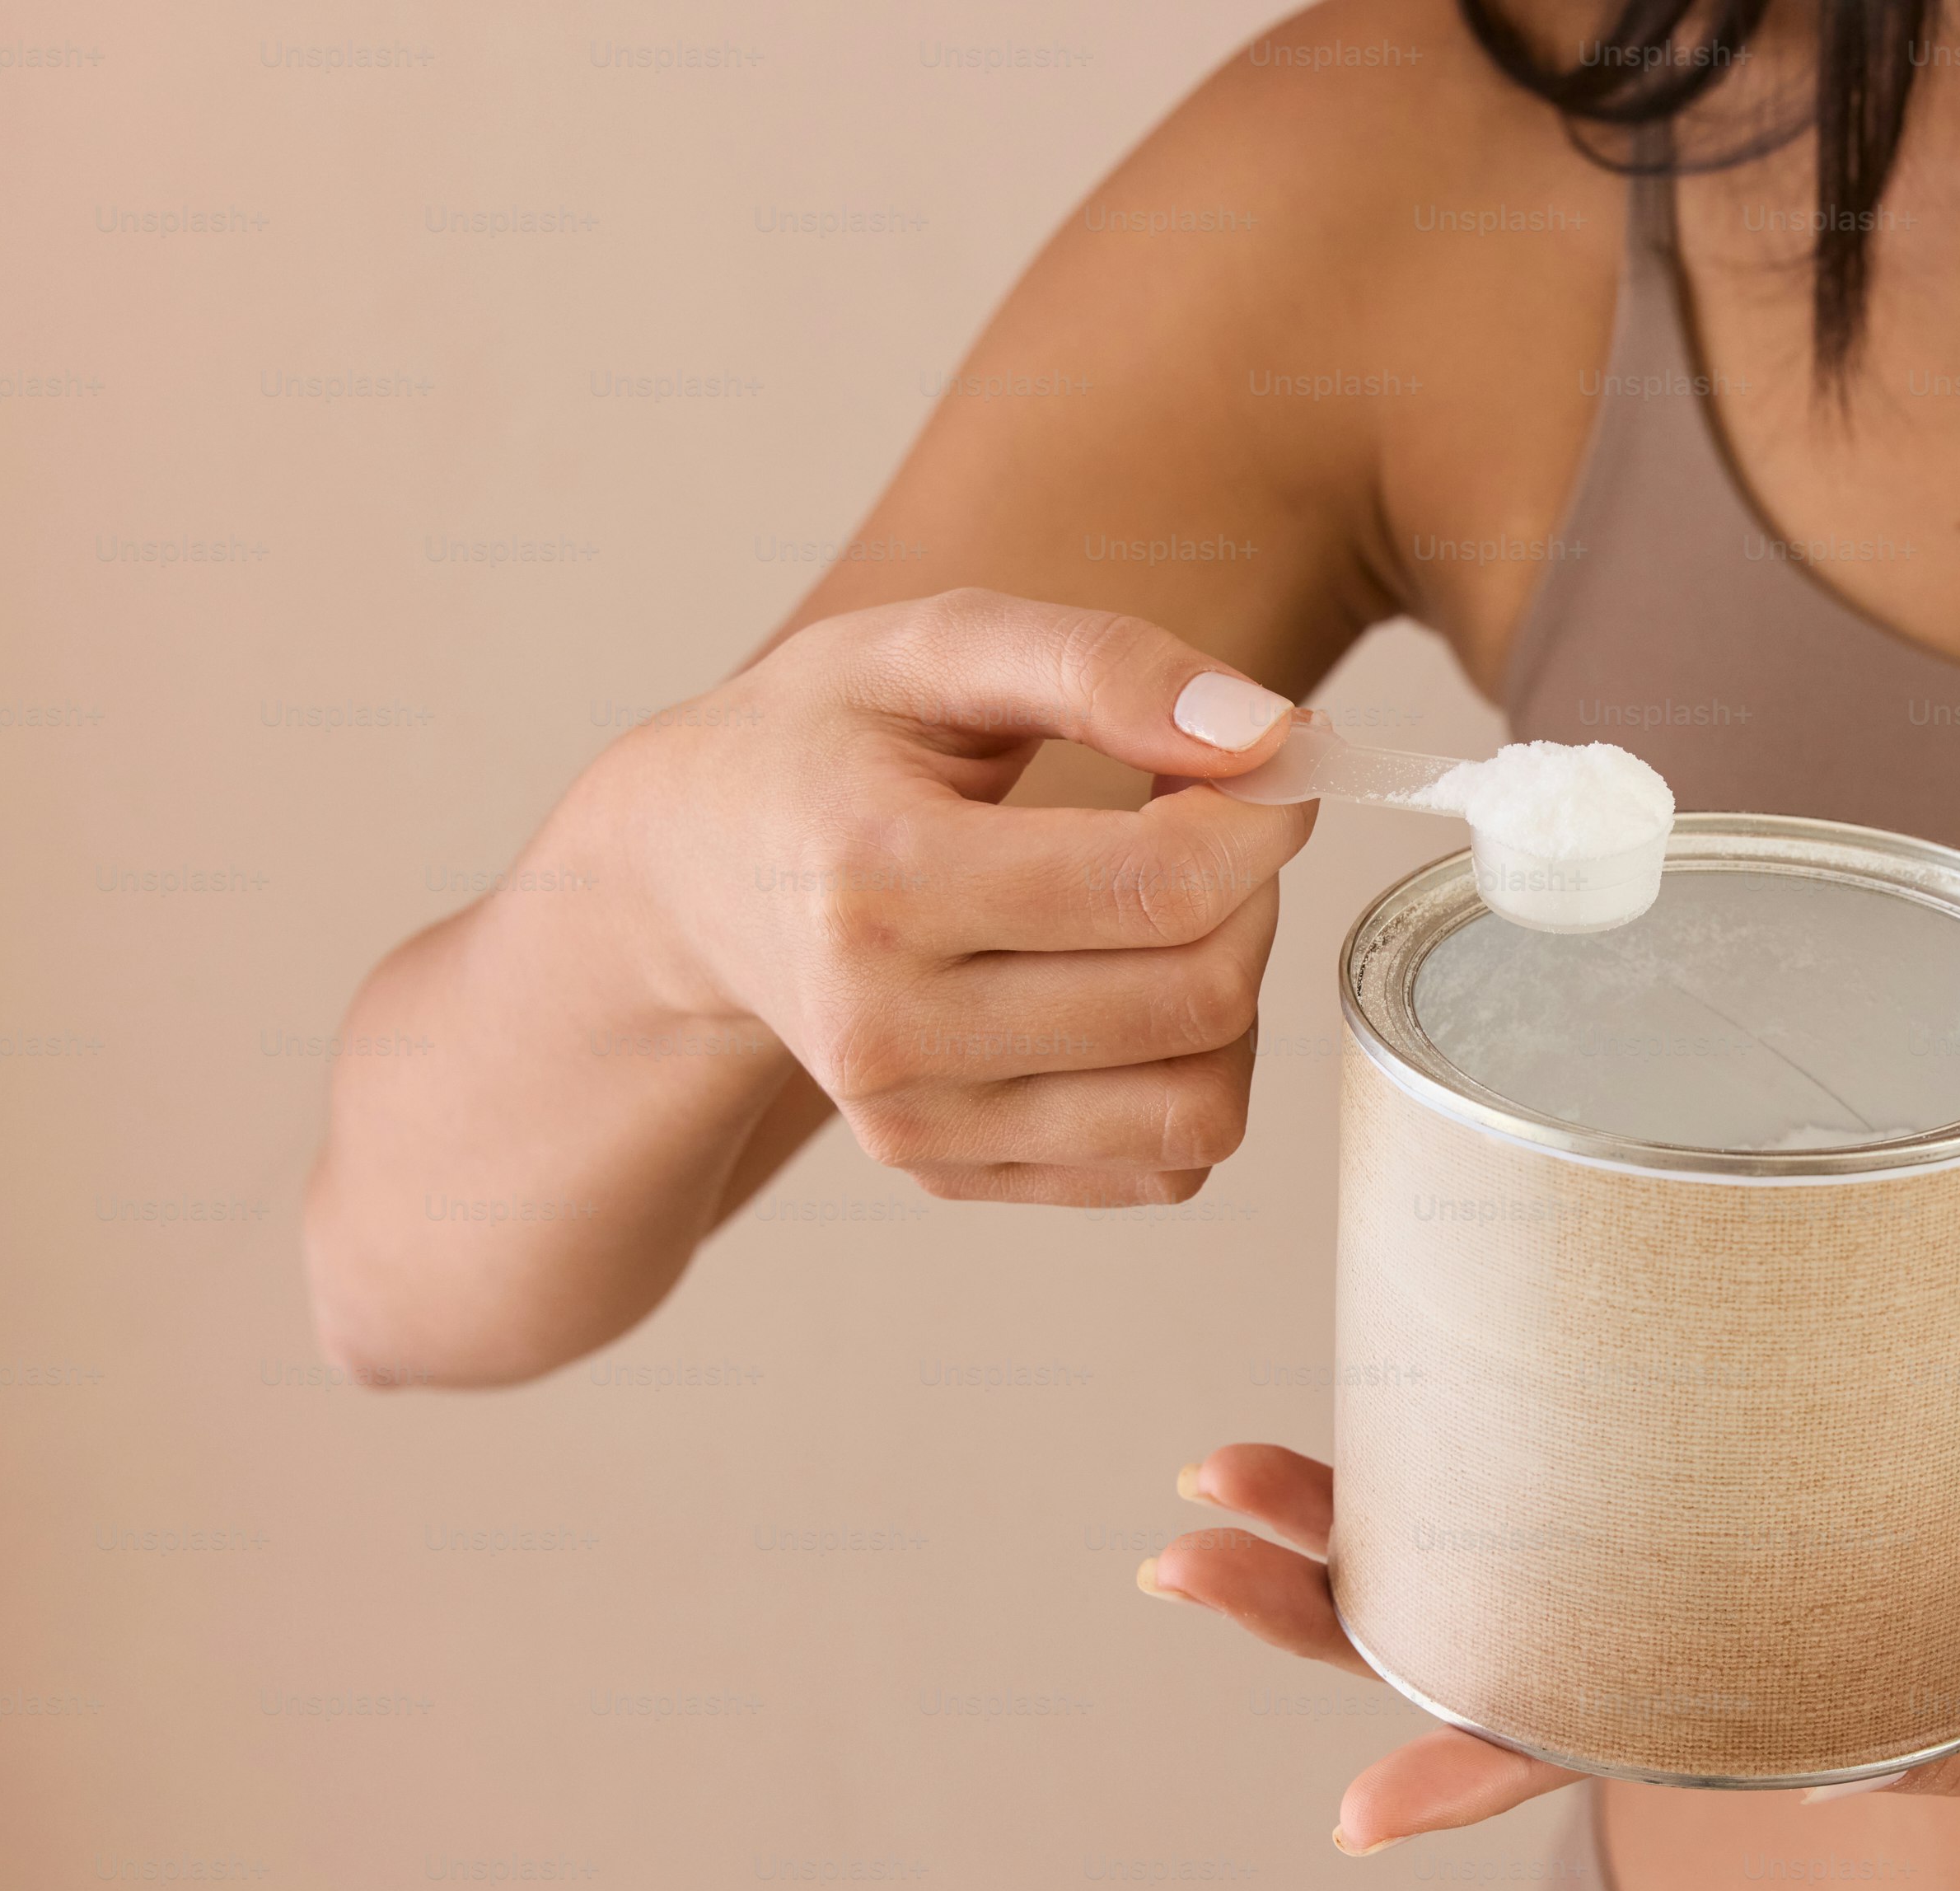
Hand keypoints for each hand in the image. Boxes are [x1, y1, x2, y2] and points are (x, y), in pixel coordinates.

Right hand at [590, 587, 1318, 1205]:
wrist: (694, 875)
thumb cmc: (824, 744)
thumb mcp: (936, 646)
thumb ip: (1103, 665)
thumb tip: (1265, 736)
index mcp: (879, 882)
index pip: (1160, 886)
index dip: (1262, 818)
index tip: (1265, 762)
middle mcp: (886, 1031)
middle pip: (1199, 997)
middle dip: (1253, 894)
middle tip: (1207, 823)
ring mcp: (913, 1125)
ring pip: (1201, 1105)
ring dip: (1235, 993)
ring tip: (1168, 907)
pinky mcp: (947, 1174)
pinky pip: (1163, 1165)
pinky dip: (1187, 1073)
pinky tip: (1125, 983)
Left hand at [1142, 1431, 1959, 1849]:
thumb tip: (1882, 1768)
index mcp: (1787, 1724)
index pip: (1595, 1755)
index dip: (1469, 1780)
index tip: (1354, 1810)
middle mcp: (1717, 1641)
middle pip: (1486, 1639)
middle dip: (1328, 1606)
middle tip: (1191, 1542)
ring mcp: (1717, 1546)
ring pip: (1503, 1539)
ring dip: (1362, 1511)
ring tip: (1235, 1465)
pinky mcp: (1750, 1442)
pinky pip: (1595, 1435)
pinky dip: (1491, 1409)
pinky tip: (1416, 1363)